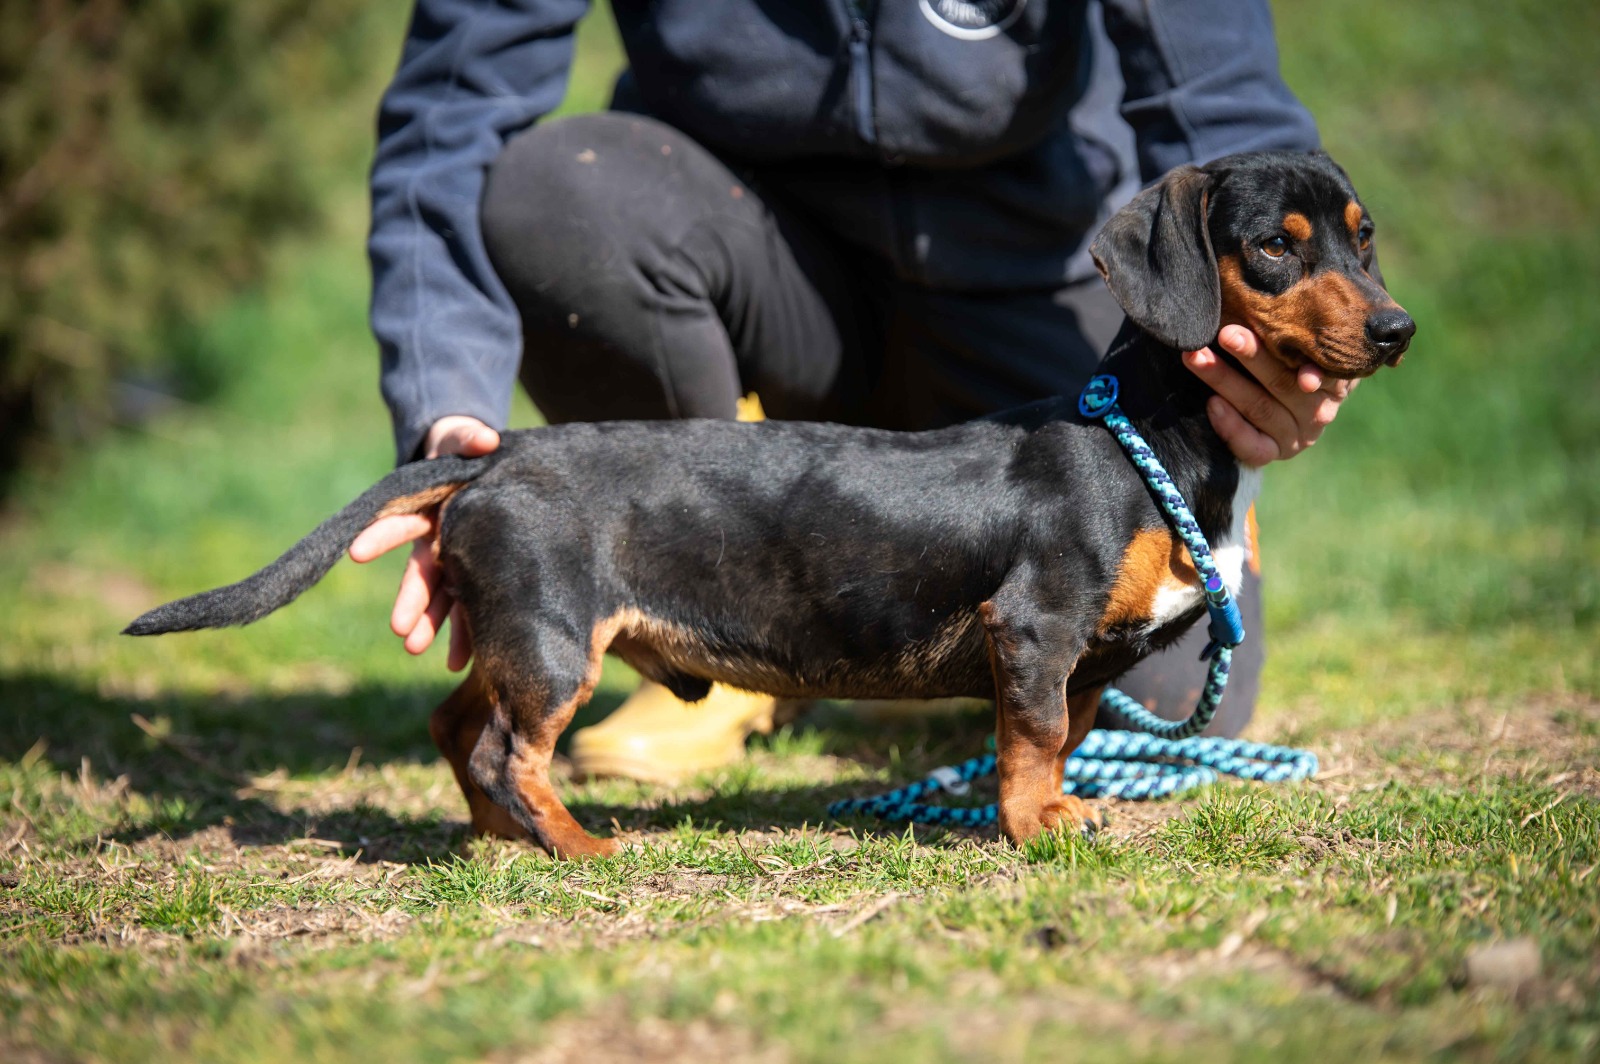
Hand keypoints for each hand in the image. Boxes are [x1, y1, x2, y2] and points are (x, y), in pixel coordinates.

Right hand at [348, 415, 499, 670]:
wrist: (488, 468)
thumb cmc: (469, 451)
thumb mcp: (467, 441)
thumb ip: (470, 438)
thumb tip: (485, 438)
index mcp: (431, 507)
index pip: (401, 521)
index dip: (380, 535)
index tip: (356, 551)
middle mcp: (438, 538)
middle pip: (421, 571)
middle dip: (411, 600)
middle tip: (400, 628)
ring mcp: (457, 560)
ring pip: (442, 596)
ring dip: (431, 624)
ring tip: (416, 651)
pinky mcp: (477, 575)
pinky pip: (470, 607)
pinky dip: (463, 634)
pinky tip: (460, 663)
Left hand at [1182, 324, 1355, 466]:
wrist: (1285, 415)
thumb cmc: (1292, 364)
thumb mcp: (1304, 350)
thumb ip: (1300, 338)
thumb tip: (1281, 297)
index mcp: (1335, 379)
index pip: (1315, 362)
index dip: (1296, 349)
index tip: (1275, 330)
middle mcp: (1320, 410)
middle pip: (1281, 381)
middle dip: (1251, 355)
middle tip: (1225, 332)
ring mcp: (1298, 436)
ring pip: (1259, 408)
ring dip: (1225, 380)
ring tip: (1196, 357)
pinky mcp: (1274, 453)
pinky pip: (1253, 447)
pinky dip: (1231, 427)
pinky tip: (1212, 404)